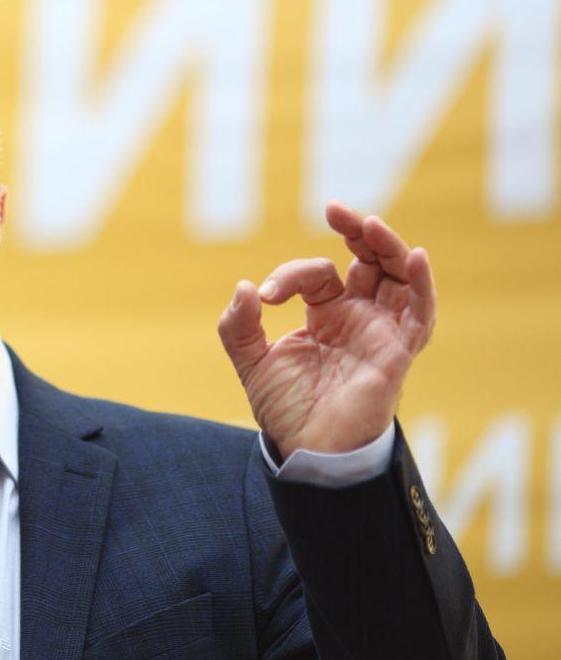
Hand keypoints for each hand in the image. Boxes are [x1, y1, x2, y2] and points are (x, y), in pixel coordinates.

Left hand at [217, 202, 434, 459]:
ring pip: (399, 277)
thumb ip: (238, 326)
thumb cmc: (286, 409)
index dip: (291, 274)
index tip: (267, 295)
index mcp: (326, 315)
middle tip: (334, 208)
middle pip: (371, 261)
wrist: (306, 451)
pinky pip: (420, 314)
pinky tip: (416, 258)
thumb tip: (244, 287)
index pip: (318, 273)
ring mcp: (381, 333)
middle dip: (357, 231)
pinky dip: (421, 284)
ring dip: (388, 247)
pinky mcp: (397, 353)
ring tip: (369, 224)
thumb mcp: (251, 361)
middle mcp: (359, 318)